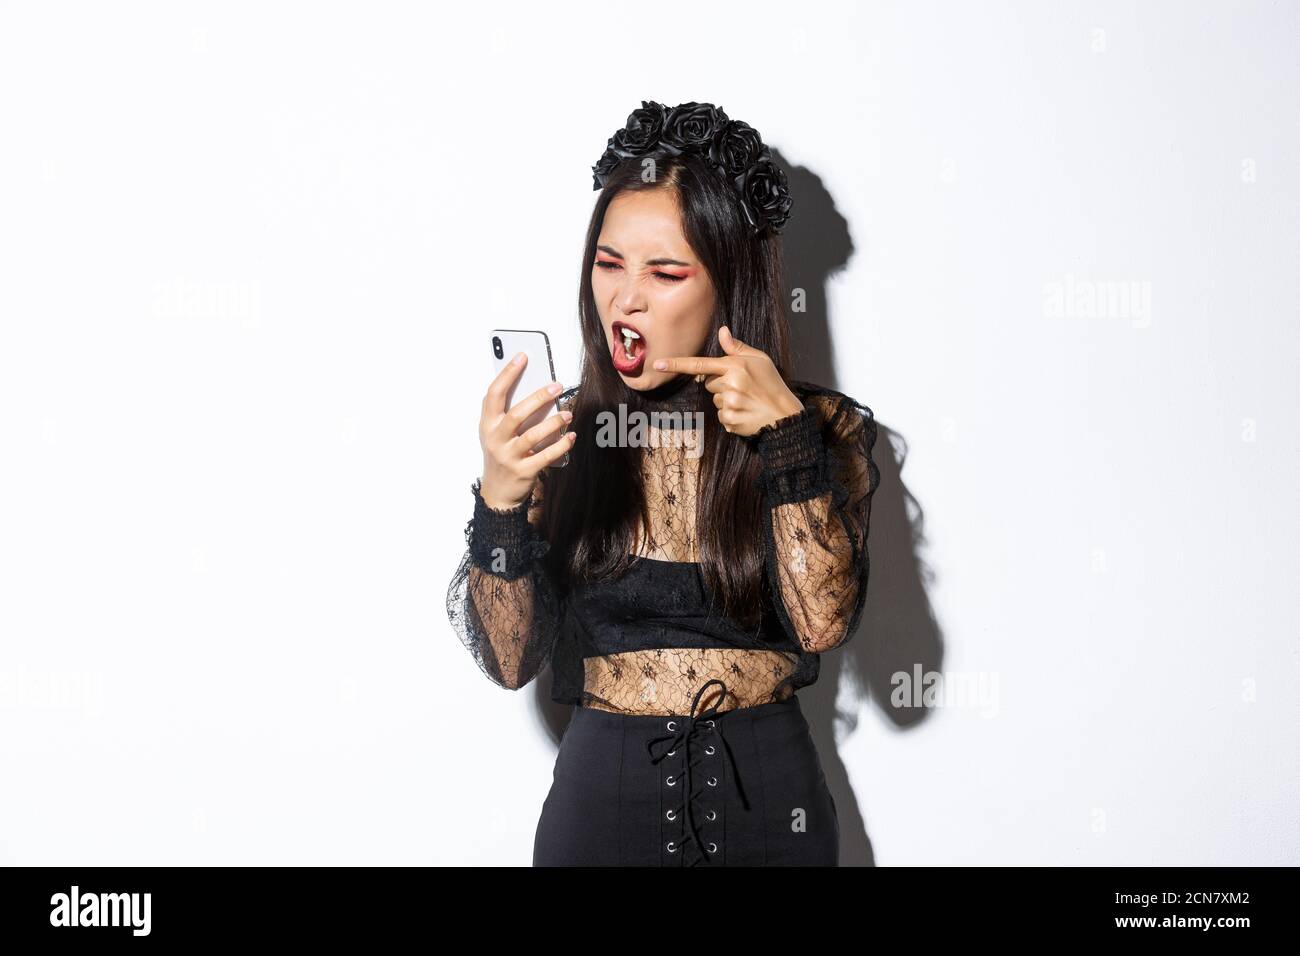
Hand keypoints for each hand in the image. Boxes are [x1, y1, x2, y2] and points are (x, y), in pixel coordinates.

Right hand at [478, 353, 575, 509]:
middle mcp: (495, 439)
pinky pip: (545, 456)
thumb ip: (507, 412)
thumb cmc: (500, 455)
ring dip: (553, 422)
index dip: (508, 374)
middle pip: (517, 413)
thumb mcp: (495, 432)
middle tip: (557, 386)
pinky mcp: (523, 471)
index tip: (523, 356)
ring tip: (568, 413)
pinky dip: (560, 445)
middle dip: (538, 397)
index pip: (494, 394)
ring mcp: (508, 456)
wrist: (497, 493)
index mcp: (487, 424)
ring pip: (532, 435)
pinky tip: (571, 436)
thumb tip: (532, 386)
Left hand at [652, 326, 804, 436]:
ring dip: (725, 400)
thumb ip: (737, 348)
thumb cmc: (772, 385)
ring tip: (746, 401)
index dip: (676, 364)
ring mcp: (728, 404)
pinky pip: (719, 415)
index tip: (657, 364)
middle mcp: (729, 384)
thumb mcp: (760, 360)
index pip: (699, 364)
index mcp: (735, 366)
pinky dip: (730, 414)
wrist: (784, 416)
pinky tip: (745, 412)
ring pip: (714, 399)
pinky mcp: (728, 420)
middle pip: (707, 383)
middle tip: (742, 387)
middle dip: (720, 384)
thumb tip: (722, 332)